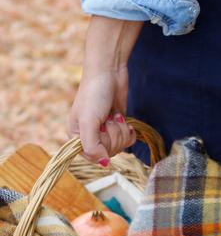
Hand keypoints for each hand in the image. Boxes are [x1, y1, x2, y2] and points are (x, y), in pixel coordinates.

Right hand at [67, 16, 143, 164]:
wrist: (109, 71)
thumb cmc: (94, 93)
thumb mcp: (88, 121)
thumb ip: (92, 146)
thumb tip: (104, 164)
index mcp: (76, 137)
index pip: (93, 157)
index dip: (102, 146)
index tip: (101, 129)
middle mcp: (89, 137)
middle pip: (109, 153)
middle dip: (113, 135)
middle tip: (108, 119)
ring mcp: (105, 132)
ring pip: (120, 147)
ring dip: (121, 131)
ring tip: (114, 116)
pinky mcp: (118, 127)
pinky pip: (128, 142)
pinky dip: (129, 132)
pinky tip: (124, 119)